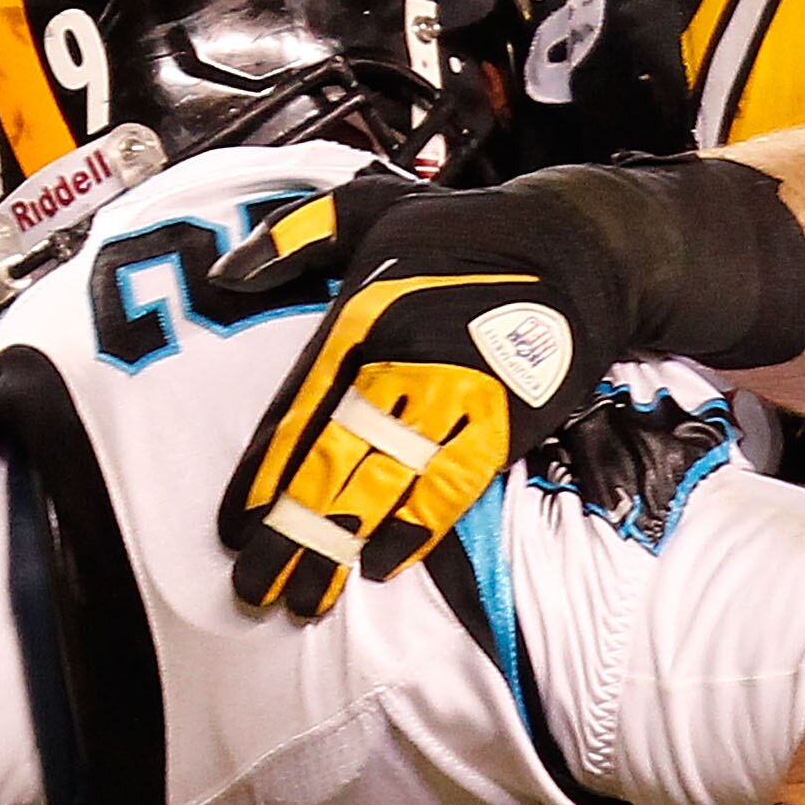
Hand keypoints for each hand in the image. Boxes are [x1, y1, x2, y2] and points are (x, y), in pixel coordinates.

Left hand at [211, 170, 628, 616]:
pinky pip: (451, 487)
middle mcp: (400, 362)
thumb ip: (292, 236)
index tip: (231, 529)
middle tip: (254, 588)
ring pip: (384, 486)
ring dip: (340, 547)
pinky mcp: (505, 421)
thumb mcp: (369, 205)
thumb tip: (228, 273)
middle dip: (288, 532)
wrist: (576, 245)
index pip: (296, 413)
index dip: (261, 477)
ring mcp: (454, 397)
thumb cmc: (467, 228)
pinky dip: (416, 529)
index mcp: (358, 318)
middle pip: (332, 462)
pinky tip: (380, 566)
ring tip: (307, 599)